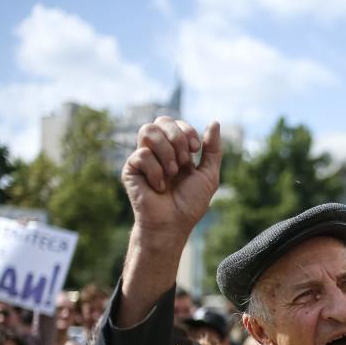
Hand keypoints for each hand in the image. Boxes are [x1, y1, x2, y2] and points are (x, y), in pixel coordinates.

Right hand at [122, 117, 221, 242]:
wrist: (173, 224)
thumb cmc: (190, 204)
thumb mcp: (208, 175)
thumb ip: (212, 149)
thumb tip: (215, 122)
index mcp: (174, 149)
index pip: (176, 123)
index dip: (187, 131)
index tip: (195, 150)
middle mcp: (157, 150)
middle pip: (161, 120)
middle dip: (177, 138)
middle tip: (184, 161)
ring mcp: (143, 158)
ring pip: (147, 130)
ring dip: (166, 151)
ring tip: (172, 172)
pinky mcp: (130, 169)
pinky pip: (142, 155)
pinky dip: (156, 172)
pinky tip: (158, 187)